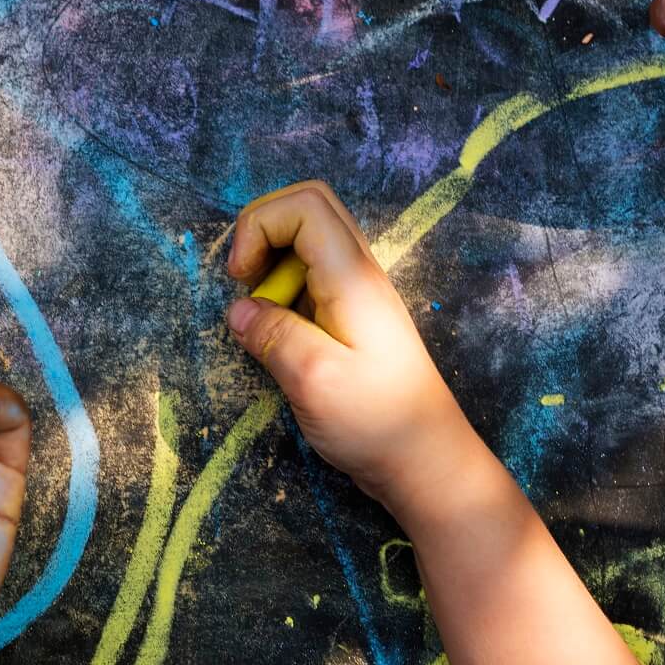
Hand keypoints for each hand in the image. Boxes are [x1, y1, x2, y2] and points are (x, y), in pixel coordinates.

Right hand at [224, 181, 458, 503]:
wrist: (426, 459)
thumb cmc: (376, 422)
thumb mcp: (313, 379)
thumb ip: (272, 335)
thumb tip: (238, 310)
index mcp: (352, 276)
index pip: (304, 204)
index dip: (258, 226)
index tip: (241, 279)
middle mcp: (358, 273)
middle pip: (308, 207)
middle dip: (261, 232)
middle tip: (244, 282)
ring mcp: (356, 293)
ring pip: (308, 240)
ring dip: (271, 264)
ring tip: (260, 314)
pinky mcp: (351, 317)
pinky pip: (311, 277)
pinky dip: (283, 290)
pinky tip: (278, 331)